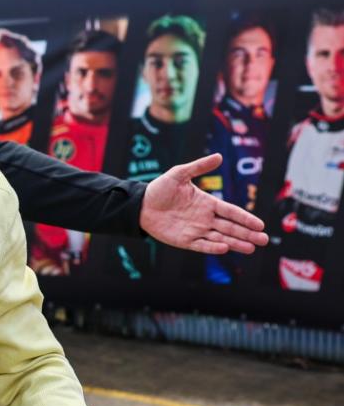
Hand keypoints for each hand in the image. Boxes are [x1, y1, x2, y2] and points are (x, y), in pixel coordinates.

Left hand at [140, 154, 268, 254]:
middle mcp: (205, 219)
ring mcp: (196, 230)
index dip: (245, 218)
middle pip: (231, 228)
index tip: (260, 225)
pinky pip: (201, 245)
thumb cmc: (160, 189)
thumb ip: (198, 166)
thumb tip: (219, 156)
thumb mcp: (179, 174)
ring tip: (251, 248)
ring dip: (235, 243)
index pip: (231, 212)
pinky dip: (212, 247)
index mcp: (208, 203)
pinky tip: (224, 248)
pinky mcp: (185, 240)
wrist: (140, 205)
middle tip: (264, 240)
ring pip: (220, 238)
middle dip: (247, 234)